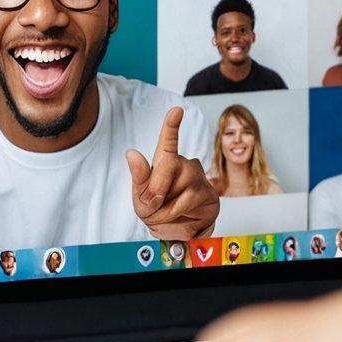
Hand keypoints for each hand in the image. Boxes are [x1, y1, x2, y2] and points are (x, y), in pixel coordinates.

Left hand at [126, 107, 218, 240]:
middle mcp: (184, 164)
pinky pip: (189, 202)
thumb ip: (139, 180)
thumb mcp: (141, 197)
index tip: (177, 110)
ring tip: (166, 213)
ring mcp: (199, 178)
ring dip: (166, 207)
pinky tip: (180, 215)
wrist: (176, 230)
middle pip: (169, 165)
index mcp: (164, 161)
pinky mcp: (210, 194)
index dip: (171, 125)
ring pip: (180, 188)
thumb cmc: (157, 208)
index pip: (168, 141)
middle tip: (151, 205)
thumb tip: (131, 152)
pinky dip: (177, 214)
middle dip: (155, 189)